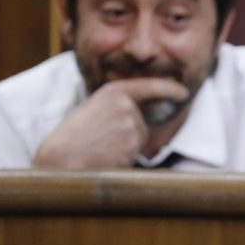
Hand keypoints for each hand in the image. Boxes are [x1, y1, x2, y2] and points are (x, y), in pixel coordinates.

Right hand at [33, 77, 190, 169]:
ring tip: (100, 147)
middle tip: (99, 138)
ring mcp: (131, 125)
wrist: (61, 157)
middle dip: (126, 133)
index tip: (184, 93)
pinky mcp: (134, 145)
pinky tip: (106, 157)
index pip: (149, 86)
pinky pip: (136, 153)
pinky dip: (124, 158)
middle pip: (142, 123)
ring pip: (139, 139)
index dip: (170, 89)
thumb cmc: (72, 136)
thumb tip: (137, 113)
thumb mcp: (93, 108)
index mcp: (113, 91)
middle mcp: (126, 105)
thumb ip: (116, 106)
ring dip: (125, 146)